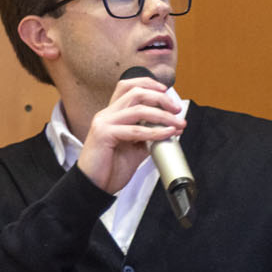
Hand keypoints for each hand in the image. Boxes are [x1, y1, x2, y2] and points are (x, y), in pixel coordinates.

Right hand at [73, 77, 184, 194]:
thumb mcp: (134, 149)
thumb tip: (168, 130)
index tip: (166, 92)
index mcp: (112, 114)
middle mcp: (106, 114)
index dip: (148, 84)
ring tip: (178, 125)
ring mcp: (104, 123)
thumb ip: (147, 136)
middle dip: (161, 99)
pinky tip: (167, 134)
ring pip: (139, 109)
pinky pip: (135, 130)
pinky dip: (155, 131)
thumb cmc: (110, 168)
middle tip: (177, 110)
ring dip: (163, 116)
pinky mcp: (104, 135)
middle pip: (136, 93)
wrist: (94, 187)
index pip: (128, 87)